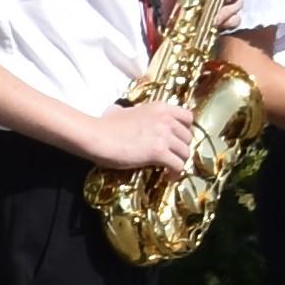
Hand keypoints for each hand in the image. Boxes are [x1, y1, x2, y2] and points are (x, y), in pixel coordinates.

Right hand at [80, 98, 196, 176]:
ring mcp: (164, 136)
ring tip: (170, 168)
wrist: (96, 136)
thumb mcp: (123, 111)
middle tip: (172, 156)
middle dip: (182, 148)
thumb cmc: (105, 125)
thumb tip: (120, 111)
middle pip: (188, 137)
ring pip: (185, 152)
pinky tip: (168, 177)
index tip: (178, 138)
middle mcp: (166, 120)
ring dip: (179, 161)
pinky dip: (175, 173)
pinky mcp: (159, 152)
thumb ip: (131, 112)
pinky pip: (178, 165)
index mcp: (160, 108)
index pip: (188, 117)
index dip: (186, 129)